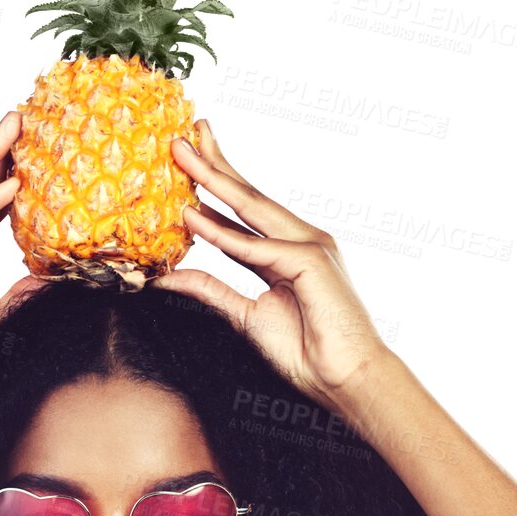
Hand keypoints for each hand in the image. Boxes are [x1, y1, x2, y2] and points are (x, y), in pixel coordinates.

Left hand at [154, 120, 388, 408]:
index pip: (243, 211)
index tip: (186, 161)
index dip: (214, 185)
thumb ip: (212, 291)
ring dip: (213, 178)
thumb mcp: (246, 316)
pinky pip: (255, 247)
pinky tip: (191, 217)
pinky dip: (222, 234)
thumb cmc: (306, 352)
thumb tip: (170, 276)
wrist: (346, 380)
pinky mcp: (310, 261)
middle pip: (247, 195)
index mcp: (287, 251)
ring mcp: (309, 245)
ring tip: (180, 154)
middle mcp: (300, 239)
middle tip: (179, 136)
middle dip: (213, 163)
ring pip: (251, 207)